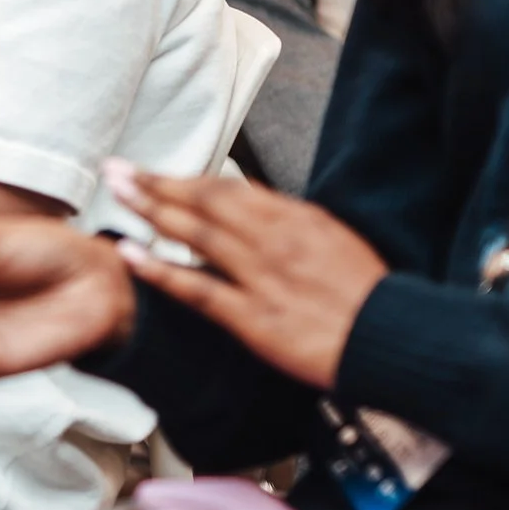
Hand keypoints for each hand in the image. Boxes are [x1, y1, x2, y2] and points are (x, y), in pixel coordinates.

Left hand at [109, 168, 385, 391]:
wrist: (392, 339)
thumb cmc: (367, 295)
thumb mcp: (332, 240)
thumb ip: (289, 224)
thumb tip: (255, 210)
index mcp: (294, 217)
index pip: (228, 189)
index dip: (185, 178)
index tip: (153, 170)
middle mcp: (273, 238)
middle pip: (203, 201)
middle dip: (155, 183)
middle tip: (116, 170)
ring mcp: (261, 277)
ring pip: (196, 234)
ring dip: (151, 210)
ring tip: (116, 194)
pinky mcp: (254, 318)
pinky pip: (199, 289)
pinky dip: (162, 271)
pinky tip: (132, 256)